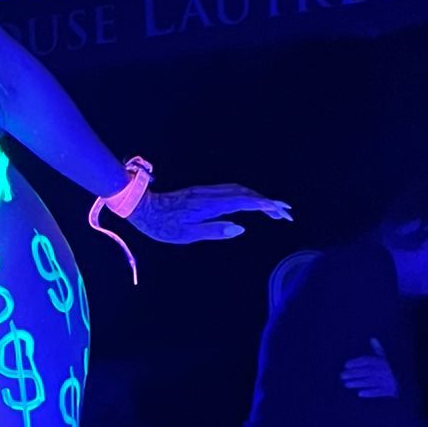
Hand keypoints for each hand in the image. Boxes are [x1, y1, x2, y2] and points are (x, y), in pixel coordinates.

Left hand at [127, 184, 291, 244]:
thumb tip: (241, 228)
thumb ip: (215, 231)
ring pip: (239, 191)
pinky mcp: (201, 191)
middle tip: (285, 214)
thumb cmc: (162, 226)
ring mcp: (206, 191)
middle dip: (268, 203)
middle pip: (246, 194)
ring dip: (258, 199)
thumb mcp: (187, 235)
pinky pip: (230, 190)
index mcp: (210, 205)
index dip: (266, 206)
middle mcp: (210, 194)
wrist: (142, 207)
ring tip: (272, 210)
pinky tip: (250, 203)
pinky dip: (246, 196)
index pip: (245, 202)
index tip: (282, 211)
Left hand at [343, 337, 397, 399]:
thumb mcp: (384, 358)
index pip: (367, 361)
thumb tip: (373, 338)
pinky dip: (370, 393)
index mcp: (382, 362)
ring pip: (370, 382)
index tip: (346, 365)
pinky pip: (379, 392)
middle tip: (342, 376)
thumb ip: (377, 349)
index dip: (356, 362)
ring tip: (346, 384)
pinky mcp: (389, 390)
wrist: (404, 381)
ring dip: (357, 383)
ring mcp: (386, 381)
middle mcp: (384, 371)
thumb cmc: (388, 369)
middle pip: (366, 372)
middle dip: (353, 374)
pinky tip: (360, 393)